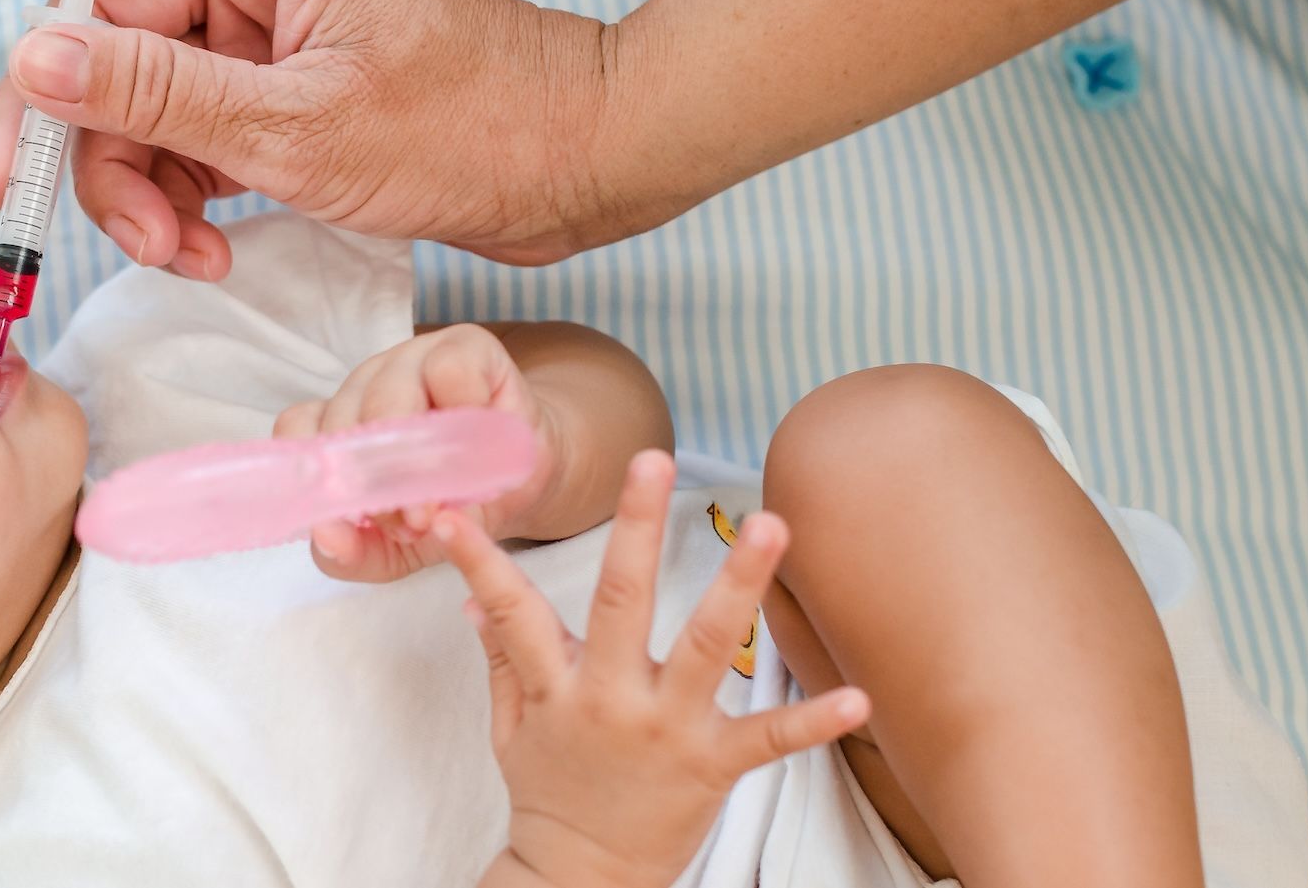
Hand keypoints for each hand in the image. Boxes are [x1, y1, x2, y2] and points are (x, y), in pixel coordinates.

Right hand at [0, 0, 613, 277]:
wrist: (577, 170)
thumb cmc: (473, 125)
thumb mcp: (297, 125)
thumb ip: (156, 91)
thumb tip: (32, 57)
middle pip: (106, 17)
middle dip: (72, 118)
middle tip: (22, 198)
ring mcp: (271, 31)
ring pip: (141, 89)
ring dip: (134, 179)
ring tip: (177, 252)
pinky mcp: (285, 91)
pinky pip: (191, 130)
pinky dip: (183, 195)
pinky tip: (210, 251)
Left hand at [271, 325, 563, 583]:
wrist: (526, 482)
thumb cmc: (453, 507)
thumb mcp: (398, 548)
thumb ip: (354, 552)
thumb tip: (328, 539)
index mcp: (340, 425)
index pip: (299, 432)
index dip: (319, 476)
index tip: (347, 521)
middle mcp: (366, 386)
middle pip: (345, 419)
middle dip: (375, 482)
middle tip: (412, 522)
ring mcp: (410, 359)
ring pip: (388, 395)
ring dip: (416, 457)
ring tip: (444, 496)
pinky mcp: (463, 345)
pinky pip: (448, 371)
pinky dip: (463, 410)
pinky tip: (479, 439)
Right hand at [445, 451, 870, 887]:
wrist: (581, 878)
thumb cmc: (550, 795)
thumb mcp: (512, 726)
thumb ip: (503, 657)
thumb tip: (474, 598)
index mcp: (558, 685)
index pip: (512, 610)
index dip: (479, 562)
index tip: (450, 516)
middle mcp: (611, 698)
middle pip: (621, 601)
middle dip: (636, 527)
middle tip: (652, 461)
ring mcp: (666, 729)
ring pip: (707, 645)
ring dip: (739, 582)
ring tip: (771, 525)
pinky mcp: (712, 765)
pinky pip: (769, 739)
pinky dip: (814, 720)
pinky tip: (857, 698)